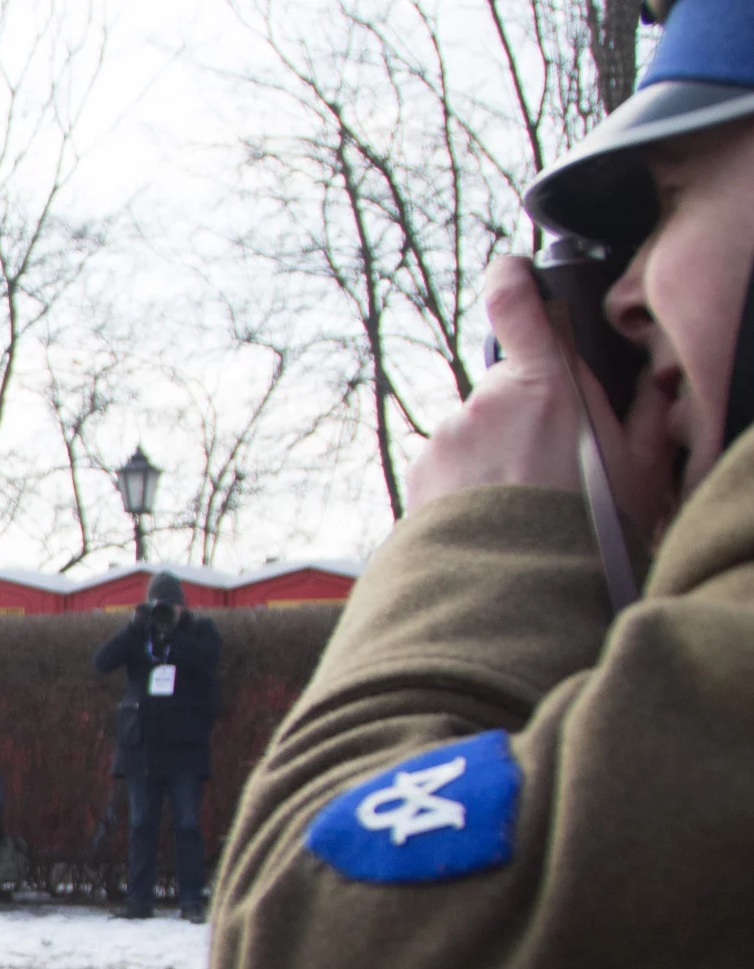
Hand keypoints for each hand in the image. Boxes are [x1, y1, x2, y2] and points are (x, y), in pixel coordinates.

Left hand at [409, 256, 668, 521]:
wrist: (518, 589)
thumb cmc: (589, 529)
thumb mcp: (641, 469)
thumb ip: (648, 415)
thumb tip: (656, 381)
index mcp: (547, 385)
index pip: (517, 303)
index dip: (512, 278)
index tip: (513, 270)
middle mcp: (487, 401)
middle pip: (505, 387)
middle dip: (524, 414)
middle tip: (548, 463)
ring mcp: (449, 435)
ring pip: (475, 430)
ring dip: (493, 455)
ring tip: (518, 500)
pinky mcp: (420, 470)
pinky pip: (448, 465)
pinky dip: (465, 482)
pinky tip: (488, 514)